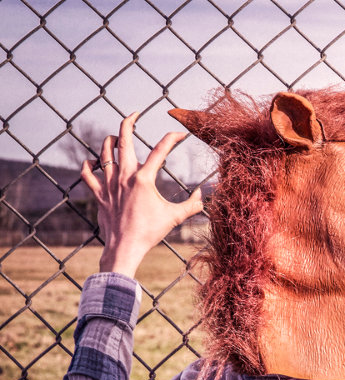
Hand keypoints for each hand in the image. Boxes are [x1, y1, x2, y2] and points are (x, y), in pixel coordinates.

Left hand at [80, 112, 202, 277]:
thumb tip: (203, 195)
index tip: (180, 134)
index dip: (172, 138)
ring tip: (116, 136)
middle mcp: (124, 176)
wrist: (125, 247)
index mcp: (144, 179)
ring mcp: (109, 184)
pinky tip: (94, 161)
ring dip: (110, 141)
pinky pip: (88, 174)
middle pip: (123, 141)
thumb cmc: (150, 232)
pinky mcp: (99, 194)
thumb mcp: (175, 217)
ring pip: (104, 153)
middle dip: (128, 123)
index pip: (160, 151)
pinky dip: (89, 165)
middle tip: (134, 114)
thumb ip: (192, 204)